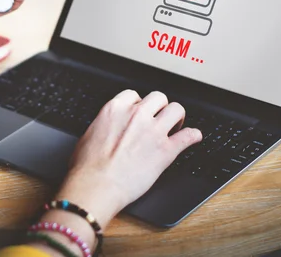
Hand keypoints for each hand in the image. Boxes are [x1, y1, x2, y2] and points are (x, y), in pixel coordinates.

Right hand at [56, 90, 201, 228]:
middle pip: (158, 97)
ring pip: (176, 110)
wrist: (97, 185)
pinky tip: (193, 137)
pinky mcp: (166, 150)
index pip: (134, 95)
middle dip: (159, 107)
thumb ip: (104, 126)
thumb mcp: (89, 135)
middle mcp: (136, 115)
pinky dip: (193, 136)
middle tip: (159, 118)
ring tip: (175, 126)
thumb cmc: (87, 166)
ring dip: (177, 117)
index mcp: (115, 109)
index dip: (139, 103)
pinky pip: (188, 136)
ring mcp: (153, 131)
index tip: (140, 112)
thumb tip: (106, 129)